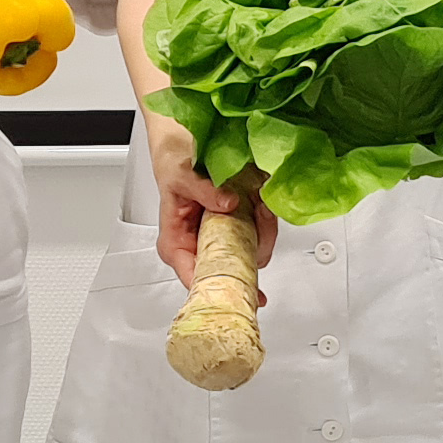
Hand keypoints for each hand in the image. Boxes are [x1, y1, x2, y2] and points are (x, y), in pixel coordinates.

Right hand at [158, 172, 278, 293]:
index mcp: (178, 245)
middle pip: (232, 271)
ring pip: (252, 255)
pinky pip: (261, 237)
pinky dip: (265, 222)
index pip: (195, 278)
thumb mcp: (182, 177)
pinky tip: (262, 205)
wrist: (188, 154)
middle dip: (252, 249)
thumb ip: (203, 191)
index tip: (241, 286)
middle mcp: (201, 249)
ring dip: (263, 231)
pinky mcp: (240, 232)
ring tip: (260, 206)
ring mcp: (223, 242)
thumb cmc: (176, 170)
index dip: (220, 288)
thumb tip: (227, 203)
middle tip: (259, 218)